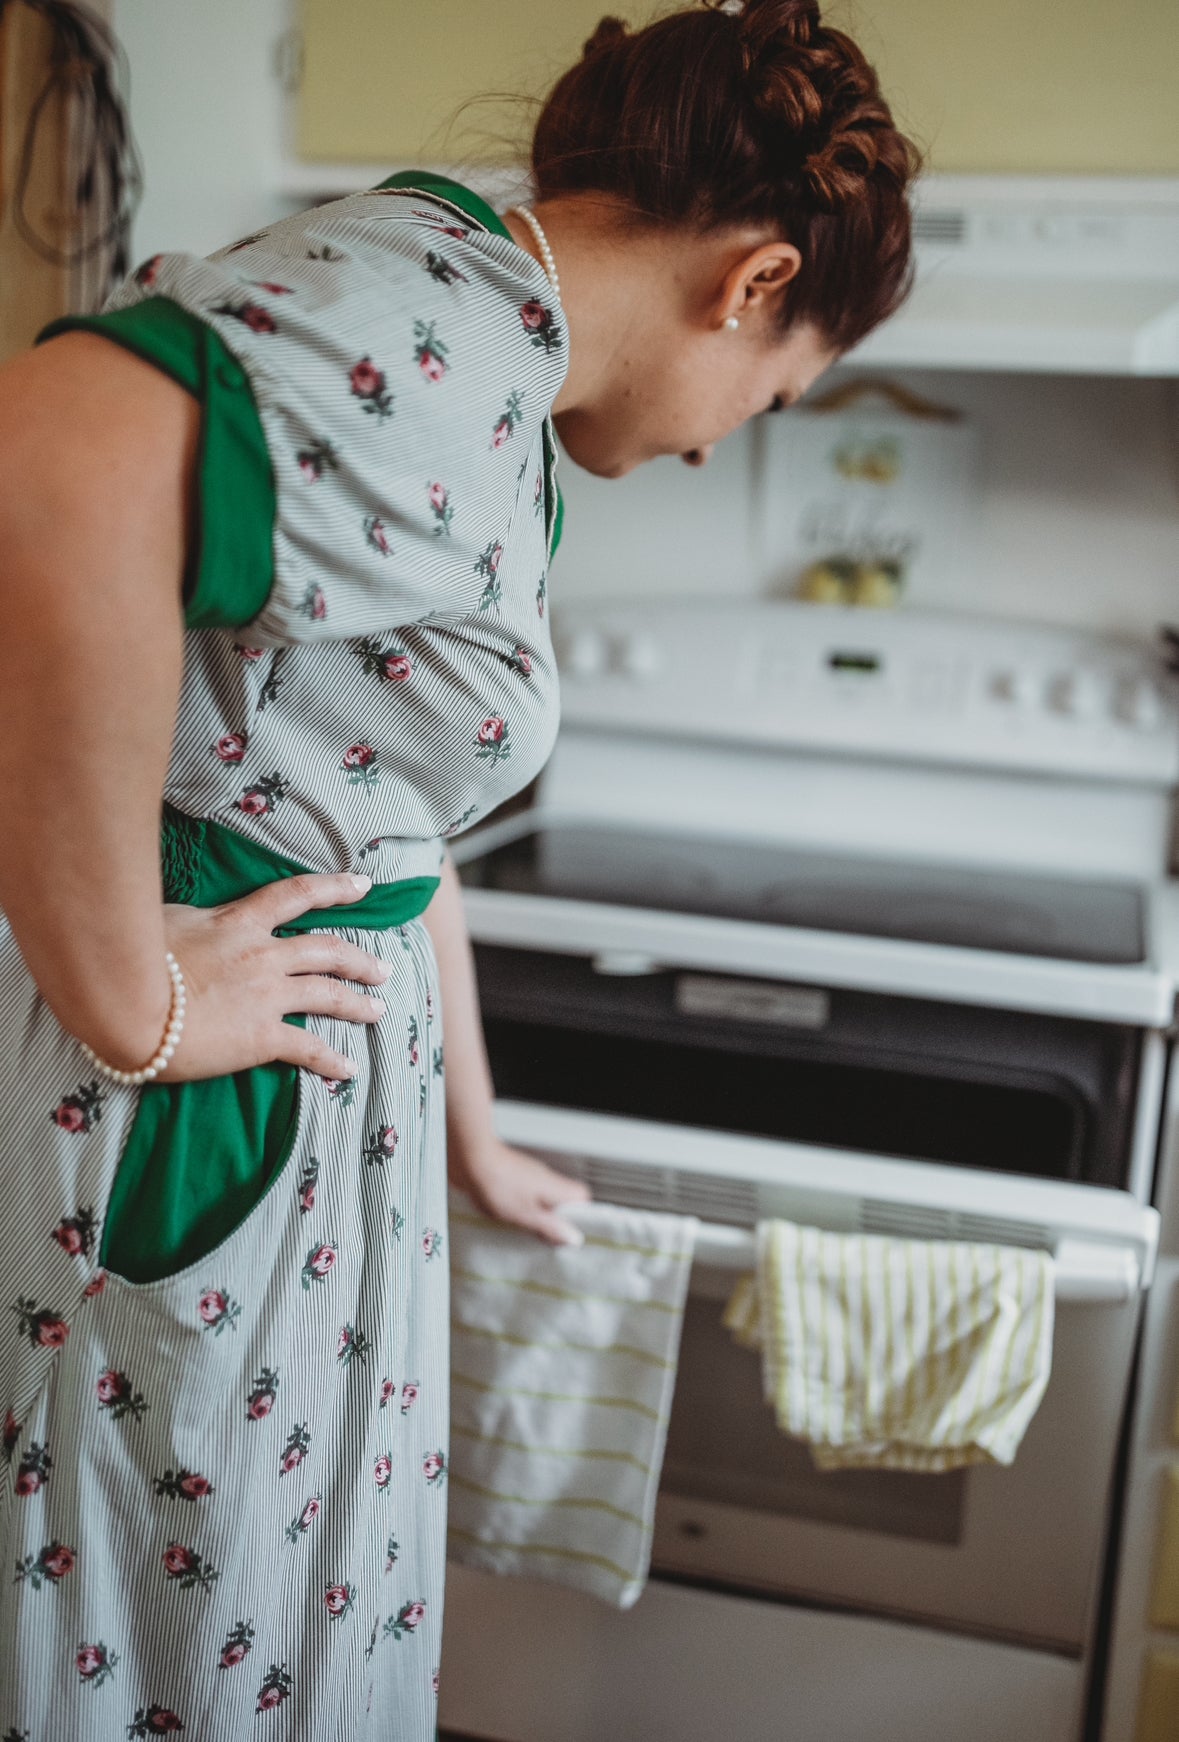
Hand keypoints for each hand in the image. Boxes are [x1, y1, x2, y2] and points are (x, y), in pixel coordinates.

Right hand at [155, 872, 391, 1082]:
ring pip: (328, 995)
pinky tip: (349, 1069)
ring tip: (378, 1010)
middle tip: (382, 970)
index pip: (297, 895)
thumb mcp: (167, 920)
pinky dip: (332, 1060)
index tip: (363, 885)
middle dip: (360, 960)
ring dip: (357, 1003)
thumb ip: (194, 918)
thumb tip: (192, 917)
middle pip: (327, 951)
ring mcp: (267, 996)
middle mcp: (264, 955)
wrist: (128, 1004)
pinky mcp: (262, 1037)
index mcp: (240, 922)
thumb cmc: (134, 956)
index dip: (335, 888)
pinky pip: (308, 1048)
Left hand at [450, 1136, 592, 1246]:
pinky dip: (520, 1208)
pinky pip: (524, 1196)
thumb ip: (550, 1226)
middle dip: (555, 1220)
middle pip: (562, 1201)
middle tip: (545, 1237)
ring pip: (542, 1199)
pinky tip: (507, 1217)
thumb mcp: (525, 1213)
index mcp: (554, 1186)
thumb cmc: (496, 1181)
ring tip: (524, 1229)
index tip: (571, 1233)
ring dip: (536, 1215)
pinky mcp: (512, 1177)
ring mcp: (529, 1176)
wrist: (470, 1158)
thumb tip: (572, 1237)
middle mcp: (545, 1178)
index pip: (582, 1197)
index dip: (581, 1216)